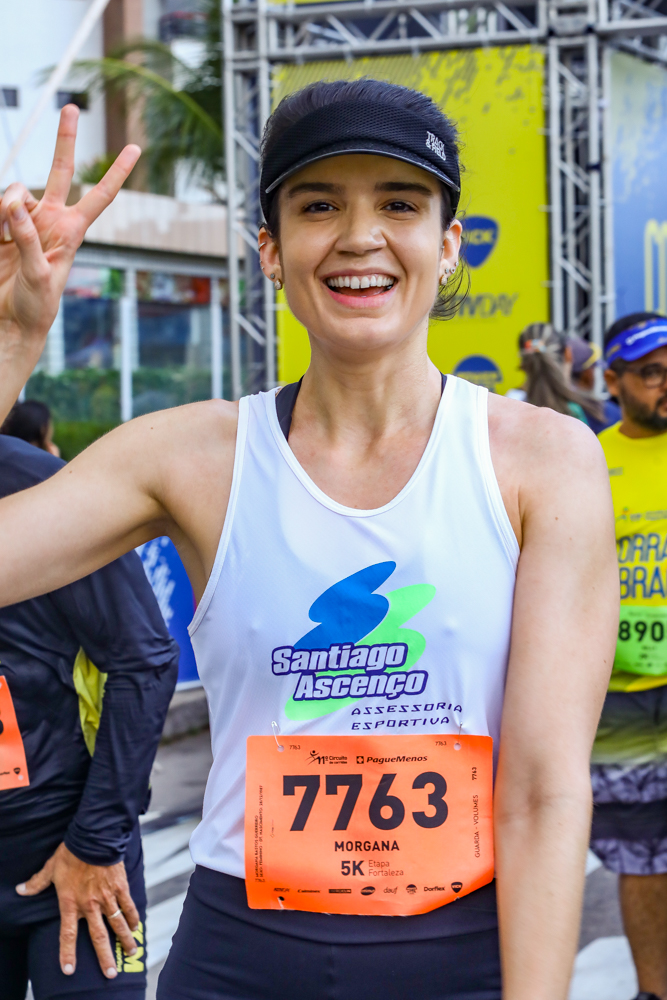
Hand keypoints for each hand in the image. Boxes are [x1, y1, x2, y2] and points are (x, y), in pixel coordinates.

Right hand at [0, 105, 139, 418]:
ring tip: (7, 238)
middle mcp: (50, 220)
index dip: (117, 172)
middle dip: (65, 140)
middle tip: (72, 108)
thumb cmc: (36, 306)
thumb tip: (15, 202)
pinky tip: (1, 237)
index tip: (135, 148)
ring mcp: (24, 220)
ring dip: (8, 206)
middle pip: (60, 171)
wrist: (9, 320)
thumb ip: (28, 237)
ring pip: (15, 190)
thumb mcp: (39, 275)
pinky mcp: (1, 227)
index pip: (99, 195)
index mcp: (72, 231)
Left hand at [16, 841, 140, 978]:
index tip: (69, 970)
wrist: (95, 837)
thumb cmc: (71, 853)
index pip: (68, 934)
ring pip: (118, 924)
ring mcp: (107, 897)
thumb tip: (21, 889)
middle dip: (105, 957)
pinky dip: (133, 917)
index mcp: (71, 902)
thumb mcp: (51, 868)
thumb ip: (37, 882)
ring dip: (125, 940)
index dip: (67, 953)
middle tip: (111, 974)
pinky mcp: (120, 887)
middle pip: (99, 937)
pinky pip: (128, 906)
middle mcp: (90, 905)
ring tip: (131, 952)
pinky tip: (136, 926)